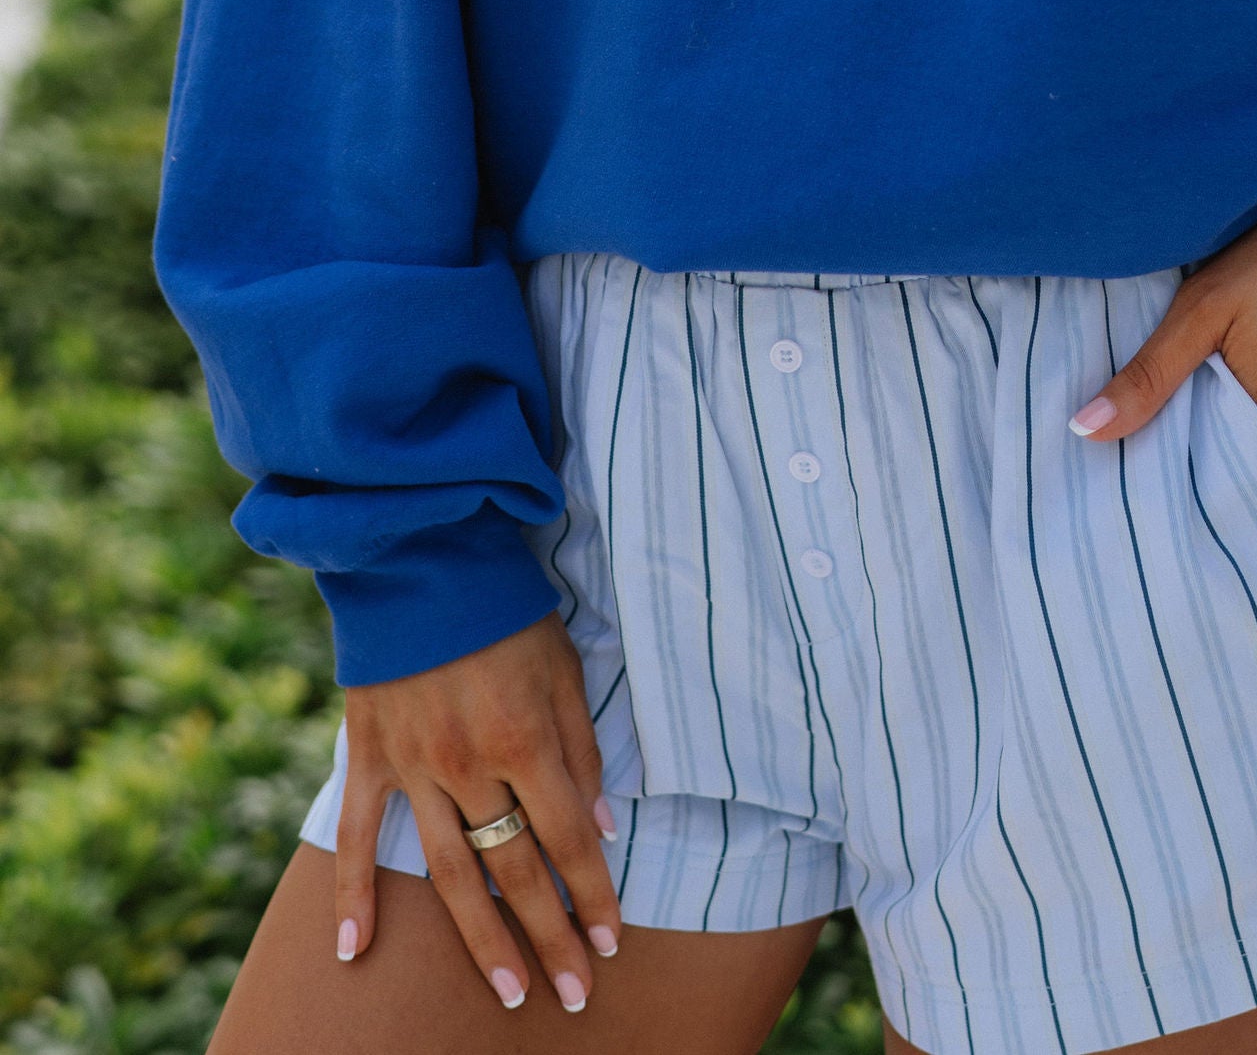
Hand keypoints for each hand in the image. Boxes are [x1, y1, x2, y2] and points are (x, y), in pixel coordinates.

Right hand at [334, 611, 622, 1011]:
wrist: (419, 553)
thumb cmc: (505, 606)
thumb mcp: (564, 664)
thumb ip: (582, 748)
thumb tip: (603, 828)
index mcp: (523, 738)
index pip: (567, 840)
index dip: (592, 896)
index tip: (611, 944)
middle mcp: (468, 764)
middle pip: (516, 870)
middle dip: (549, 938)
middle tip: (574, 996)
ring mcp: (413, 768)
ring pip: (450, 873)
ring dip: (480, 940)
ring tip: (507, 994)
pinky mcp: (369, 757)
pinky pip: (356, 839)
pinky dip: (353, 897)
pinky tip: (355, 953)